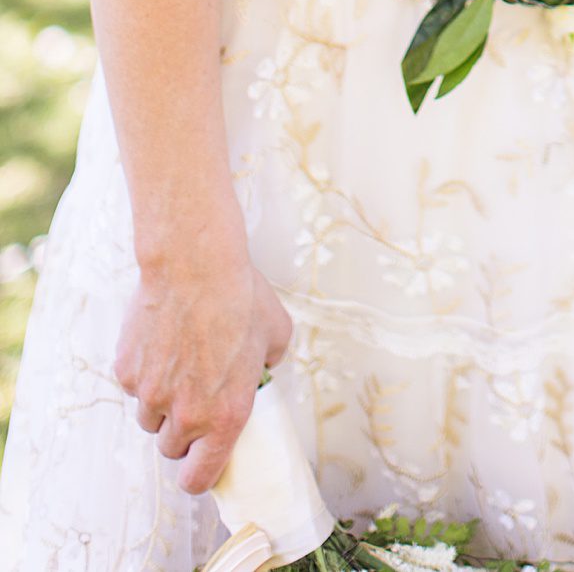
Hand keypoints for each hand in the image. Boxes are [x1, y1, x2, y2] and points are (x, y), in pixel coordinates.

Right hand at [114, 230, 292, 494]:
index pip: (199, 479)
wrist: (194, 264)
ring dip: (161, 403)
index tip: (199, 462)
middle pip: (171, 447)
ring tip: (179, 363)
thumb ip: (268, 364)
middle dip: (181, 430)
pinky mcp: (127, 371)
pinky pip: (134, 385)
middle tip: (195, 396)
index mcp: (225, 416)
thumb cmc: (240, 296)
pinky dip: (144, 372)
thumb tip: (263, 368)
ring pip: (149, 418)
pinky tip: (162, 340)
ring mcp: (151, 394)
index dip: (198, 474)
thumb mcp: (275, 334)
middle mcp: (185, 414)